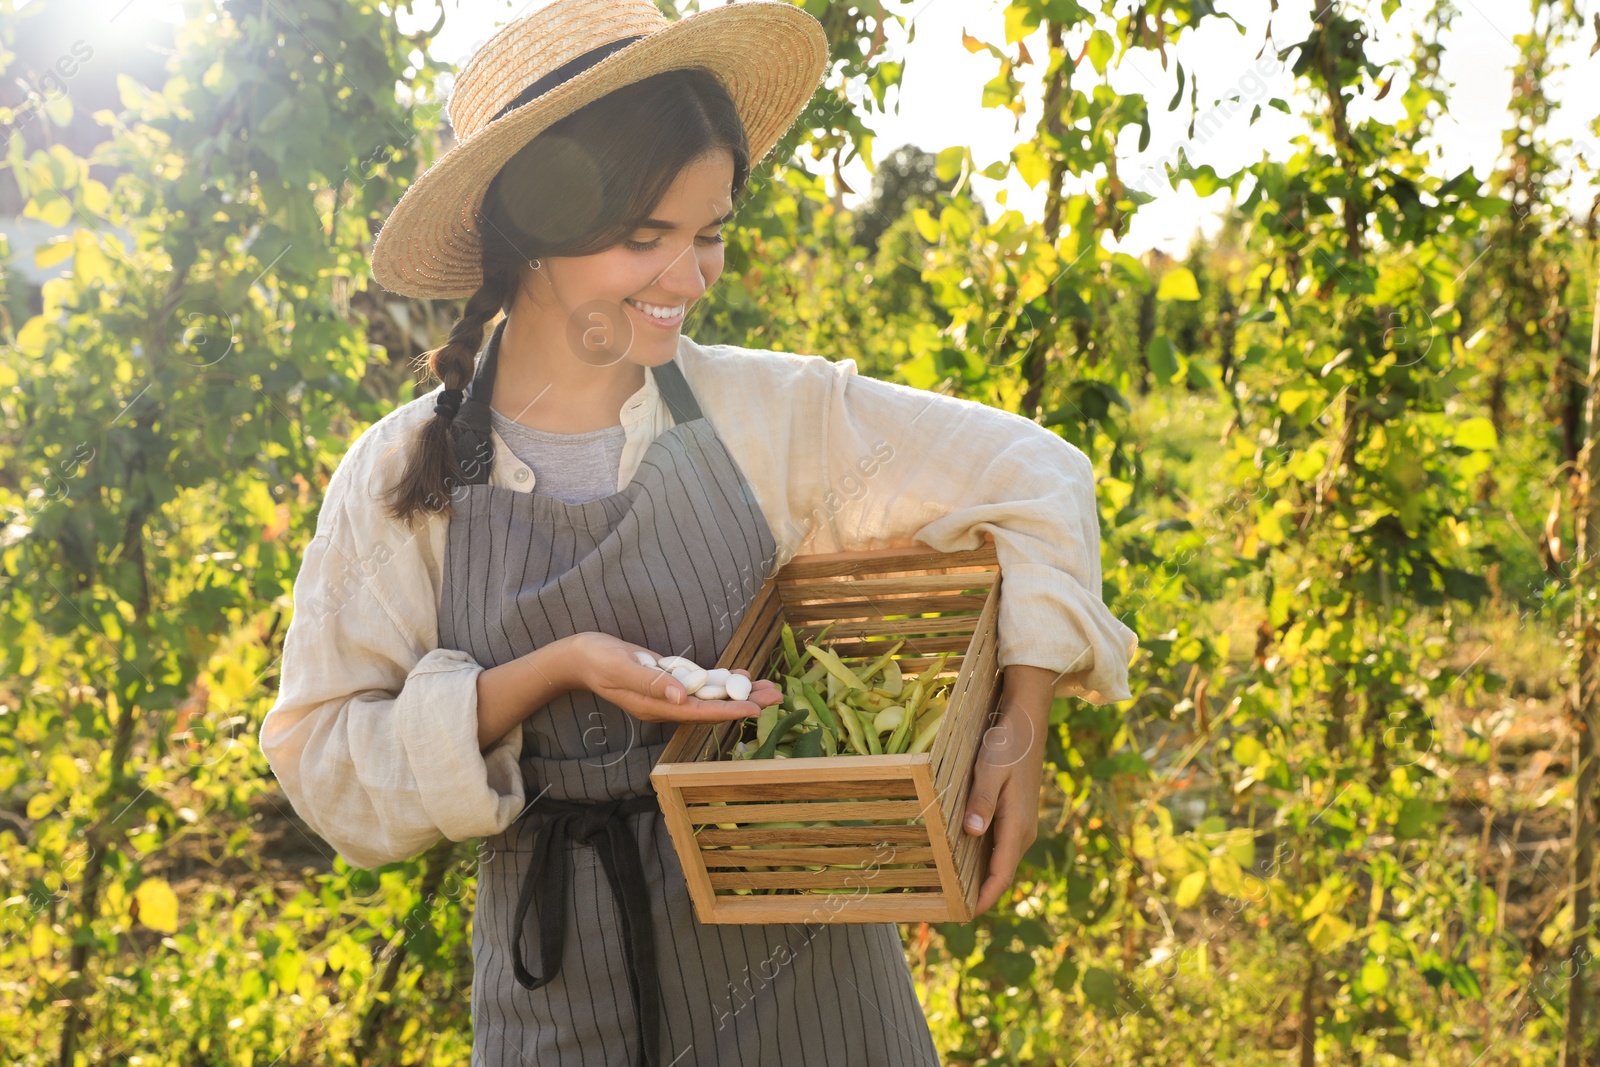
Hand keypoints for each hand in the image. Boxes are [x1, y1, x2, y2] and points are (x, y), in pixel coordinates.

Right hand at [567, 632, 783, 723]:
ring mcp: (669, 694)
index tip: (754, 709)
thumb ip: (650, 682)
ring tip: (770, 687)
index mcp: (656, 706)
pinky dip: (722, 681)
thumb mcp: (621, 668)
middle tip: (777, 695)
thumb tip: (681, 696)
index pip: (699, 713)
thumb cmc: (597, 660)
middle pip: (712, 707)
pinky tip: (742, 676)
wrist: (580, 656)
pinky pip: (701, 685)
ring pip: (711, 696)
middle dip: (744, 702)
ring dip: (740, 692)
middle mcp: (667, 704)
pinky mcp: (669, 681)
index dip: (728, 711)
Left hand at [963, 664, 1053, 916]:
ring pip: (999, 861)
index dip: (983, 898)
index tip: (962, 916)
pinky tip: (962, 858)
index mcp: (1018, 826)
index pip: (1000, 875)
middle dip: (977, 893)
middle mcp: (1023, 831)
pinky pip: (999, 846)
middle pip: (999, 873)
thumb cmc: (1006, 745)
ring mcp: (1021, 824)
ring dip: (979, 877)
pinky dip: (983, 859)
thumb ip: (981, 802)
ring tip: (951, 889)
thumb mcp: (989, 771)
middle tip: (947, 908)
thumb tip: (973, 833)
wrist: (1027, 721)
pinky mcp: (1016, 814)